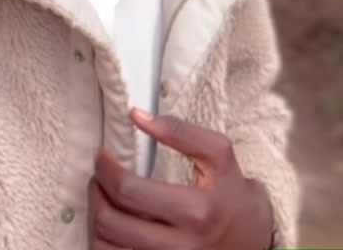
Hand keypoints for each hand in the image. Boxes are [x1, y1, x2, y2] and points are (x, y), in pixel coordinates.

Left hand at [88, 110, 273, 249]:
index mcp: (196, 212)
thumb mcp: (219, 155)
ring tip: (103, 200)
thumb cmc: (233, 195)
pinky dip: (104, 244)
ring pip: (105, 249)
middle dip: (96, 193)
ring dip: (95, 220)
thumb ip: (180, 131)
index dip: (105, 170)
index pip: (129, 192)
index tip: (102, 156)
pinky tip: (112, 227)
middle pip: (111, 223)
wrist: (256, 242)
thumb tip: (137, 116)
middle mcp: (181, 249)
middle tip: (99, 177)